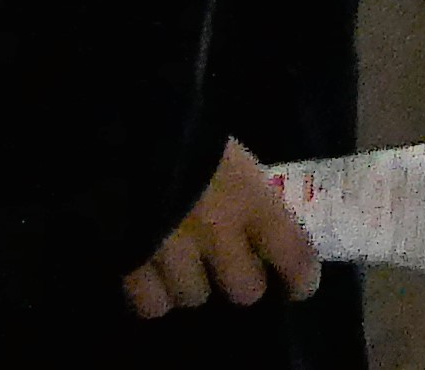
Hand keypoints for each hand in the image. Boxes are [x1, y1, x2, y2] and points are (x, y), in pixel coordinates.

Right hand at [121, 136, 320, 315]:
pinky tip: (150, 272)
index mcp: (251, 197)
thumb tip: (259, 213)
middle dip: (240, 279)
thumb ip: (246, 187)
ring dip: (192, 284)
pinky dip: (153, 294)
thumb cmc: (186, 121)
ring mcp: (172, 252)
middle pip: (245, 290)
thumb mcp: (229, 149)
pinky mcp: (131, 263)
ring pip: (194, 297)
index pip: (294, 255)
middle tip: (231, 264)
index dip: (301, 278)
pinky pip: (151, 303)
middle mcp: (218, 233)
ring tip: (183, 262)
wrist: (122, 121)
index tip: (300, 285)